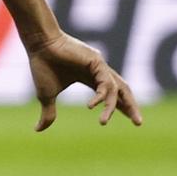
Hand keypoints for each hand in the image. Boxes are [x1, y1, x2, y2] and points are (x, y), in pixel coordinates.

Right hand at [25, 30, 142, 130]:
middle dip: (130, 106)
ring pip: (117, 88)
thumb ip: (48, 113)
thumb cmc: (42, 66)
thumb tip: (38, 130)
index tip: (131, 120)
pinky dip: (101, 95)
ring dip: (114, 106)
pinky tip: (92, 106)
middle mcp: (99, 70)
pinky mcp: (97, 61)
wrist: (38, 45)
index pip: (112, 93)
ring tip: (103, 122)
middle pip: (122, 90)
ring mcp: (100, 65)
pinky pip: (105, 82)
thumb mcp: (46, 96)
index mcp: (90, 76)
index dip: (120, 106)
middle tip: (138, 123)